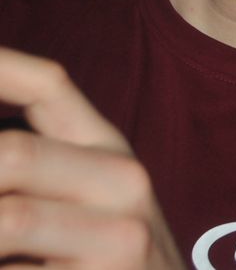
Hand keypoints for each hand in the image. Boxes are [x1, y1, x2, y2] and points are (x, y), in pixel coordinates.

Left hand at [0, 47, 184, 267]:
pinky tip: (4, 263)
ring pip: (9, 220)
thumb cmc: (107, 263)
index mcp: (109, 149)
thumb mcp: (84, 200)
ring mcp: (122, 238)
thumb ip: (33, 163)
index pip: (49, 85)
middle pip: (12, 153)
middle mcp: (124, 182)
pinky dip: (2, 268)